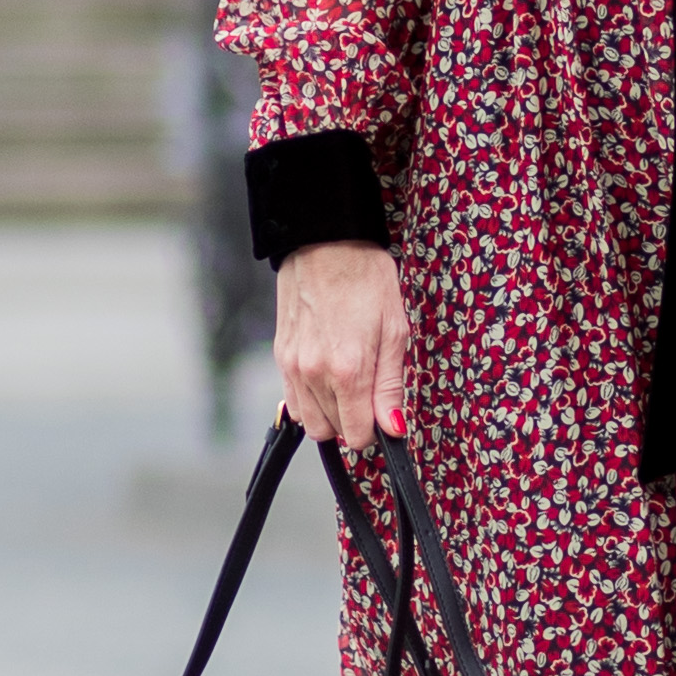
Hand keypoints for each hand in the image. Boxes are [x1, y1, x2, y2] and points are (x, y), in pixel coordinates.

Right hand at [275, 242, 407, 455]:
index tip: (383, 416)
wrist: (324, 242)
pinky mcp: (281, 356)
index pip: (358, 434)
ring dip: (331, 414)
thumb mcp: (394, 330)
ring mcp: (293, 366)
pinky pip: (293, 400)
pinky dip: (311, 400)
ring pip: (310, 421)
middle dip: (353, 423)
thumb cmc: (365, 278)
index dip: (376, 431)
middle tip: (369, 395)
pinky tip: (327, 377)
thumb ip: (390, 385)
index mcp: (348, 370)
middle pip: (333, 431)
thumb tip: (392, 427)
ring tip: (348, 384)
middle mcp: (314, 374)